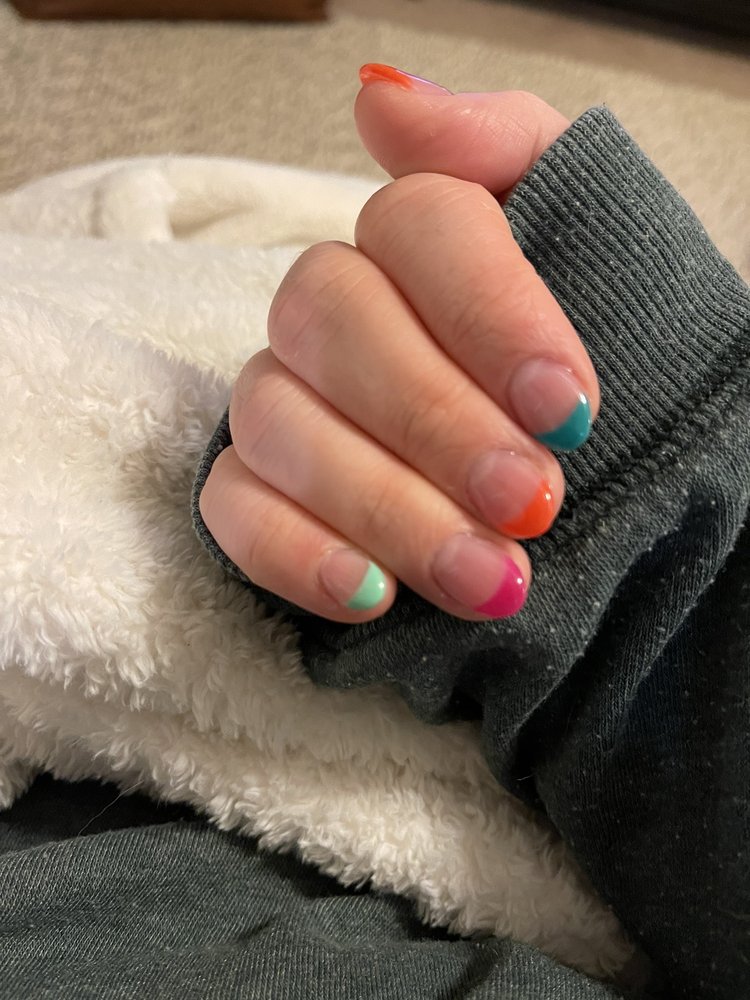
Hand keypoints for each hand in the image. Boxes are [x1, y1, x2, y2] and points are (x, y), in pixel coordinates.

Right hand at [199, 69, 599, 622]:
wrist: (592, 489)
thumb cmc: (597, 376)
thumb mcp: (600, 245)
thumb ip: (507, 153)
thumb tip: (380, 101)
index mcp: (419, 240)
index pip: (416, 226)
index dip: (491, 314)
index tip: (568, 410)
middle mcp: (333, 309)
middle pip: (334, 321)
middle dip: (437, 422)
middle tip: (531, 504)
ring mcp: (283, 398)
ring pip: (279, 422)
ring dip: (385, 506)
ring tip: (487, 577)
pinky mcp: (255, 488)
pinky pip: (233, 509)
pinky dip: (297, 553)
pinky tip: (374, 596)